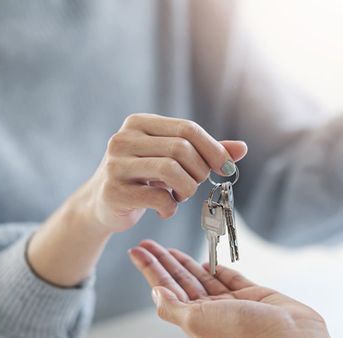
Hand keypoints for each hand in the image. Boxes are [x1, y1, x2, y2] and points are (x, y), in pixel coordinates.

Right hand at [83, 114, 247, 232]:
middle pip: (182, 149)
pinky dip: (170, 208)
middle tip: (195, 185)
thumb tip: (242, 148)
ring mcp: (115, 165)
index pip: (187, 129)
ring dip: (187, 189)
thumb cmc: (143, 178)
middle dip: (199, 172)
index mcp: (138, 123)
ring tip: (180, 197)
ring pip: (171, 171)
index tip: (226, 168)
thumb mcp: (171, 159)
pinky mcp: (113, 192)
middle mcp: (123, 139)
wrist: (100, 205)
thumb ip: (205, 153)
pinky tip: (165, 209)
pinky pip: (158, 198)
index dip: (213, 149)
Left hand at [127, 240, 342, 337]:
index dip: (150, 269)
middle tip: (147, 243)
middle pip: (180, 281)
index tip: (136, 251)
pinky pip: (228, 277)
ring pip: (200, 277)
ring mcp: (230, 302)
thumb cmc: (242, 330)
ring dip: (184, 262)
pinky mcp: (250, 293)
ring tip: (169, 247)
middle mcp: (209, 311)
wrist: (286, 334)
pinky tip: (204, 259)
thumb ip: (173, 307)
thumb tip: (155, 293)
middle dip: (162, 262)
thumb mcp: (197, 321)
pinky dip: (215, 267)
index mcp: (194, 320)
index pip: (166, 289)